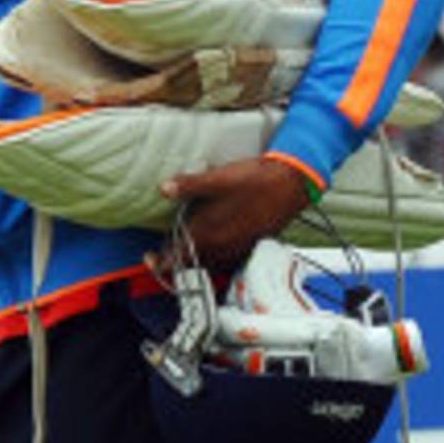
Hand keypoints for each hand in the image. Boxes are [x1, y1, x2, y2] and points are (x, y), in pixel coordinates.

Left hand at [157, 157, 312, 272]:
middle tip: (166, 251)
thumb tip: (163, 188)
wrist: (292, 184)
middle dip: (177, 259)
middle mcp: (222, 247)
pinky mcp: (250, 246)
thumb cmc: (256, 181)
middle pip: (192, 264)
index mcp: (208, 234)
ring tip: (189, 246)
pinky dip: (215, 256)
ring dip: (196, 258)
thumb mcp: (218, 178)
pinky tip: (215, 242)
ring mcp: (237, 249)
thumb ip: (189, 185)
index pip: (177, 258)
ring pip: (209, 263)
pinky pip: (226, 260)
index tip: (151, 259)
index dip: (161, 263)